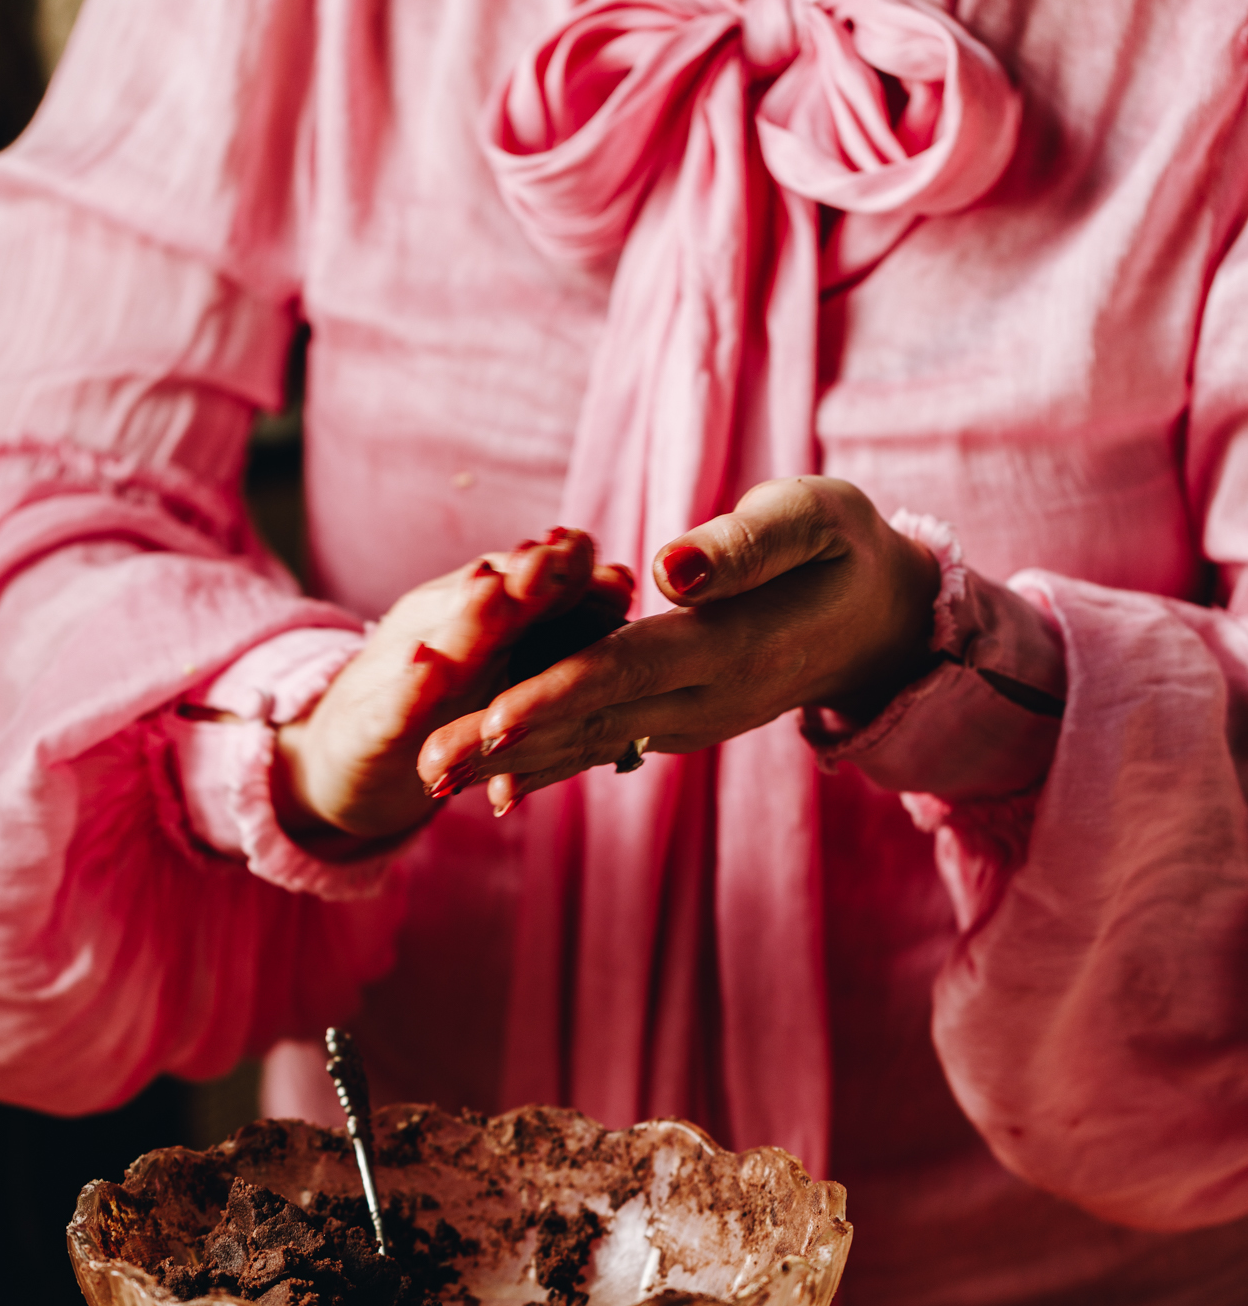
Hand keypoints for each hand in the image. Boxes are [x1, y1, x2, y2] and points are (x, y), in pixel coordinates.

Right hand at [275, 530, 633, 842]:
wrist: (352, 751)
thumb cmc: (443, 703)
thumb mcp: (503, 666)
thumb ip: (554, 624)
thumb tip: (624, 579)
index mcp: (485, 620)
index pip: (530, 588)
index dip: (565, 572)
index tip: (600, 556)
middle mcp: (443, 631)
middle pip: (486, 600)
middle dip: (520, 575)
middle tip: (552, 554)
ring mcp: (400, 673)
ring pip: (439, 639)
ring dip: (465, 615)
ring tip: (488, 590)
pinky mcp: (368, 724)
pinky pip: (391, 705)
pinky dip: (408, 687)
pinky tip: (422, 668)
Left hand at [416, 477, 939, 810]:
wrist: (880, 621)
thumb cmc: (843, 548)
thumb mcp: (814, 519)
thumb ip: (746, 545)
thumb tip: (669, 569)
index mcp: (729, 645)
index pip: (627, 670)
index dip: (556, 693)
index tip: (492, 717)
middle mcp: (703, 699)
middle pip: (588, 722)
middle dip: (504, 746)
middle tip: (425, 769)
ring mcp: (689, 720)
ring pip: (587, 746)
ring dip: (509, 767)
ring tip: (431, 785)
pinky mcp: (675, 722)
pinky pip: (603, 748)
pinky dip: (546, 765)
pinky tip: (490, 785)